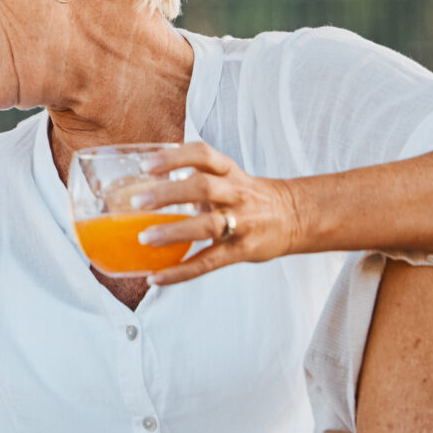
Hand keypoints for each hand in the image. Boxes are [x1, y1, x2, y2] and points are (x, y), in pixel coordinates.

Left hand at [124, 142, 306, 286]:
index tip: (146, 165)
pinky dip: (181, 271)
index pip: (203, 155)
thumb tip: (144, 186)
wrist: (295, 216)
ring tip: (144, 238)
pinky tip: (157, 277)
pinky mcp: (242, 250)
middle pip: (202, 187)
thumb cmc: (249, 197)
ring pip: (207, 224)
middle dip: (168, 193)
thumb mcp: (228, 178)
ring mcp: (241, 222)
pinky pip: (209, 262)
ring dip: (173, 232)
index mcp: (229, 172)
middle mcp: (236, 193)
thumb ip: (194, 179)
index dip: (174, 157)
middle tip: (136, 201)